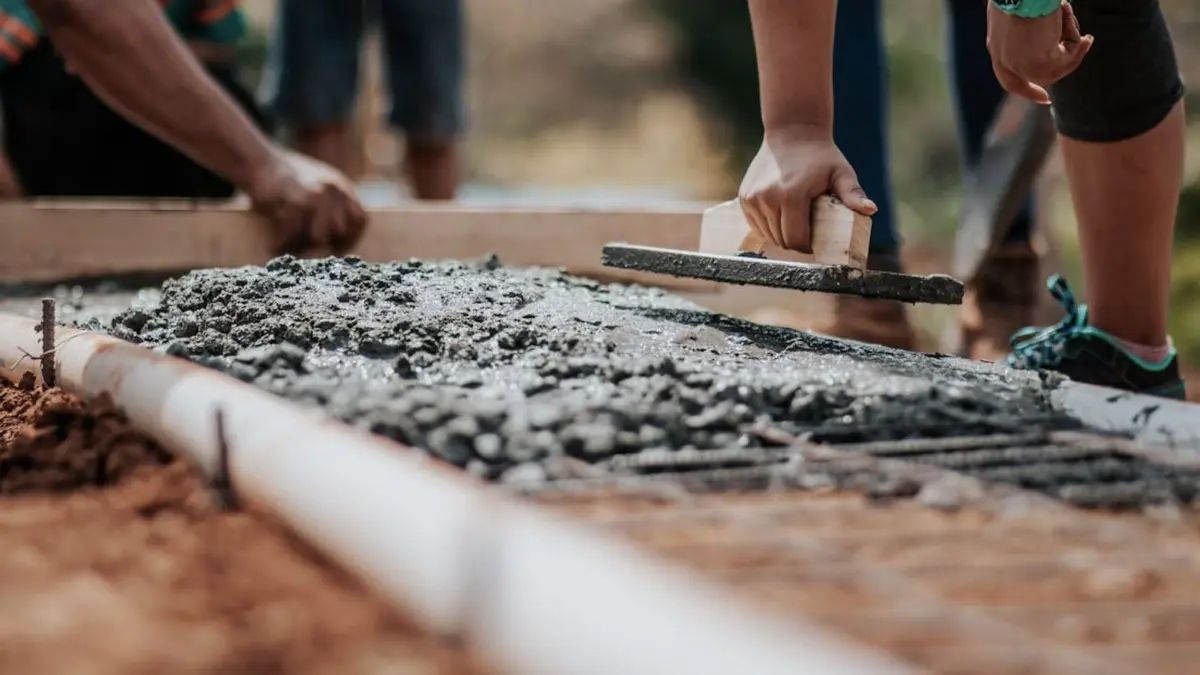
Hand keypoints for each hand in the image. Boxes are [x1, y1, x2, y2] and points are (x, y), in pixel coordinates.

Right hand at [245, 150, 367, 255]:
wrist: (258, 160)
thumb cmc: (283, 180)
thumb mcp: (317, 186)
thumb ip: (331, 207)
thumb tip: (332, 243)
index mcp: (342, 187)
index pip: (360, 220)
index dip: (349, 239)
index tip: (334, 249)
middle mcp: (334, 190)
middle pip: (339, 232)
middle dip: (322, 246)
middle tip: (303, 252)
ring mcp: (316, 195)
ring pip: (318, 238)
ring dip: (301, 247)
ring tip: (287, 248)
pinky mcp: (295, 201)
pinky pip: (293, 235)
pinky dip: (282, 244)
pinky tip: (274, 245)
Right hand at [737, 125, 875, 252]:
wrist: (792, 132)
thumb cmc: (821, 156)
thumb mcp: (841, 174)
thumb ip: (853, 194)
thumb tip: (871, 210)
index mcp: (791, 196)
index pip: (796, 240)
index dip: (808, 247)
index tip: (816, 243)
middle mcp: (767, 199)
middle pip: (781, 240)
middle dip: (795, 243)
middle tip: (808, 234)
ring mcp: (753, 199)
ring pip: (767, 235)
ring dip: (781, 235)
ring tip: (795, 222)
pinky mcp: (745, 198)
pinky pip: (756, 225)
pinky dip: (768, 226)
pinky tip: (780, 215)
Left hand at [986, 0, 1092, 103]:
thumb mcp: (1018, 13)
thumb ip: (1025, 31)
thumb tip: (1049, 35)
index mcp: (996, 49)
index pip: (1009, 80)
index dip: (1027, 90)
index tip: (1045, 99)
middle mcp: (1005, 62)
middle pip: (1039, 76)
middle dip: (1066, 63)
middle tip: (1085, 42)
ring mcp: (1020, 66)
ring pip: (1057, 67)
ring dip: (1072, 44)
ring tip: (1075, 23)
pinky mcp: (1038, 63)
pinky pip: (1067, 61)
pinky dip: (1077, 46)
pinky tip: (1084, 36)